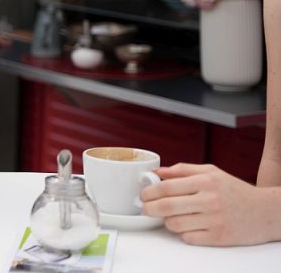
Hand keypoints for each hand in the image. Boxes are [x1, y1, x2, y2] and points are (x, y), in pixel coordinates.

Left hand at [141, 163, 278, 245]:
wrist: (266, 212)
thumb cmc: (235, 190)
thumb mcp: (211, 172)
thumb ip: (183, 170)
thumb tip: (158, 172)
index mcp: (206, 181)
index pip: (167, 187)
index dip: (149, 192)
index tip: (143, 195)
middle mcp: (209, 200)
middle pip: (166, 207)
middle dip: (149, 209)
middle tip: (146, 209)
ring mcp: (214, 220)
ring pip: (174, 224)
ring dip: (168, 222)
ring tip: (172, 217)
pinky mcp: (219, 237)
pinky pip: (188, 238)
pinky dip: (184, 233)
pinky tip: (189, 226)